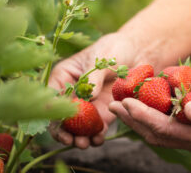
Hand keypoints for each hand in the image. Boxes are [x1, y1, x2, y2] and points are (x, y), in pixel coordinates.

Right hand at [48, 33, 138, 148]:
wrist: (137, 53)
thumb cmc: (115, 49)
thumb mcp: (101, 58)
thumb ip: (93, 76)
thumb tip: (88, 96)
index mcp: (66, 76)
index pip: (53, 96)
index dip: (53, 111)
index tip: (60, 123)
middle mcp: (74, 93)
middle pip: (63, 116)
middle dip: (64, 130)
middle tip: (71, 140)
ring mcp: (89, 104)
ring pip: (78, 126)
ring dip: (79, 137)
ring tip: (85, 143)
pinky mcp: (104, 111)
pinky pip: (97, 127)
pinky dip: (96, 135)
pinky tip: (98, 139)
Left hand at [109, 91, 190, 157]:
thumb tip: (187, 110)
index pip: (163, 129)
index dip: (142, 116)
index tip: (123, 102)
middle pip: (156, 133)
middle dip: (133, 120)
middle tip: (113, 105)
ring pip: (161, 131)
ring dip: (141, 119)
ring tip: (124, 106)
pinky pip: (171, 127)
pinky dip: (155, 117)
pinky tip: (149, 107)